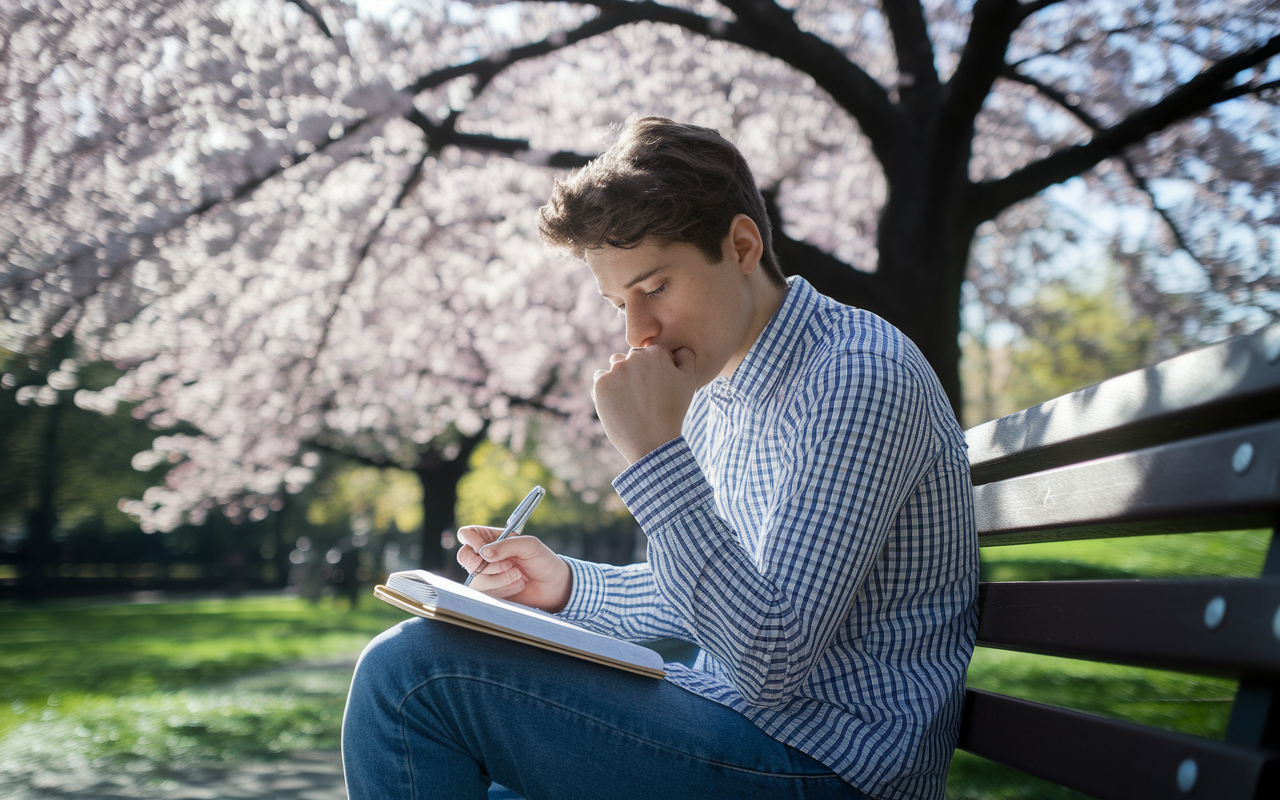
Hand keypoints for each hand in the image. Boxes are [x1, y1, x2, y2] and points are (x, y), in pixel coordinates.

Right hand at [455, 525, 571, 611]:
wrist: (553, 586)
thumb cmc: (542, 560)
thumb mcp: (529, 545)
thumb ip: (507, 545)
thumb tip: (484, 553)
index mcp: (491, 538)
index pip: (466, 534)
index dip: (471, 541)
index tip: (486, 550)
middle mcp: (484, 556)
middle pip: (464, 557)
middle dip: (486, 565)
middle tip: (509, 565)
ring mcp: (485, 575)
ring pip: (475, 578)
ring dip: (499, 579)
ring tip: (519, 576)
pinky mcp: (489, 592)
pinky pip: (484, 593)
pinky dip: (502, 590)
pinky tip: (517, 585)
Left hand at [592, 345, 696, 463]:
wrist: (652, 442)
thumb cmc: (673, 412)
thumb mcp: (688, 382)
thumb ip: (686, 357)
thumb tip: (678, 347)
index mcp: (656, 353)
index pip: (651, 353)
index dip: (656, 371)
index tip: (658, 388)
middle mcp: (634, 357)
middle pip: (632, 358)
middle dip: (636, 372)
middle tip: (644, 396)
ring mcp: (615, 370)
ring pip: (615, 365)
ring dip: (620, 376)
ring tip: (630, 399)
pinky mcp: (600, 383)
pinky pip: (600, 378)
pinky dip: (606, 389)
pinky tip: (618, 402)